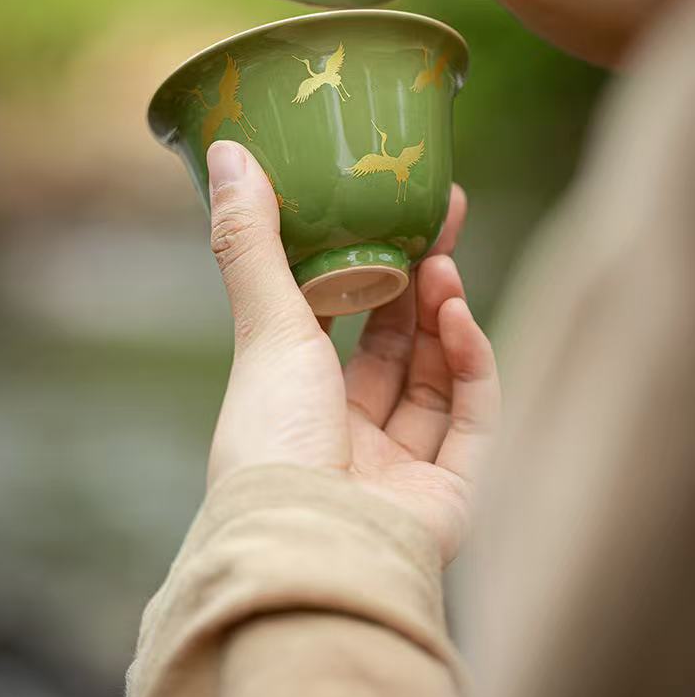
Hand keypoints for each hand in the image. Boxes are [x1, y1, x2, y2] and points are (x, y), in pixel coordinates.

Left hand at [206, 140, 498, 565]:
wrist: (308, 546)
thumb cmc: (273, 440)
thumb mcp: (264, 327)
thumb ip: (250, 240)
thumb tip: (225, 150)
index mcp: (294, 403)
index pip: (336, 324)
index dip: (364, 267)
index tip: (389, 213)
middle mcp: (344, 438)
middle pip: (393, 349)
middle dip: (416, 282)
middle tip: (442, 218)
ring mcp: (397, 471)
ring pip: (434, 383)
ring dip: (442, 319)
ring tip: (444, 266)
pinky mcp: (448, 497)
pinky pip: (471, 422)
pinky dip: (472, 366)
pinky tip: (461, 318)